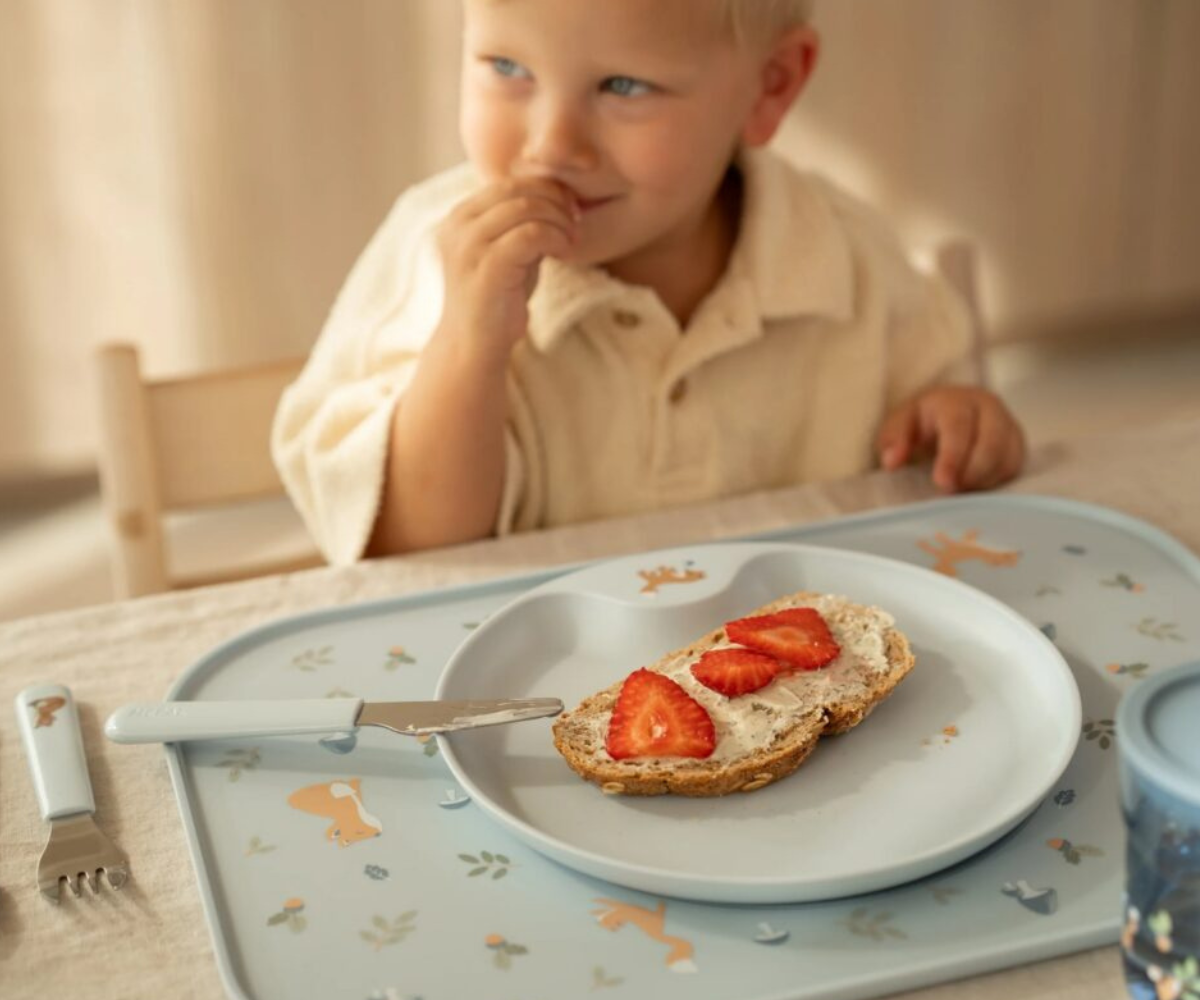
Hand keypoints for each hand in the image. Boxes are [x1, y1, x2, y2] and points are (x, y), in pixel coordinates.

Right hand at [435, 177, 579, 359]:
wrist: (474, 345)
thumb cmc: (496, 298)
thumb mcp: (508, 250)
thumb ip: (521, 222)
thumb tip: (558, 193)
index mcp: (460, 216)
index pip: (508, 182)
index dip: (545, 188)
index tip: (569, 209)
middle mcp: (458, 225)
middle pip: (517, 189)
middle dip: (555, 201)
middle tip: (575, 223)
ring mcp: (468, 246)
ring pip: (526, 208)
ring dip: (558, 220)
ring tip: (570, 240)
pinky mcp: (487, 268)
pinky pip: (530, 235)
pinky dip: (555, 238)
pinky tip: (562, 253)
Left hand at [876, 386, 1025, 492]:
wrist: (947, 413)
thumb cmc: (920, 422)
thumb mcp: (899, 426)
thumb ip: (892, 441)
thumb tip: (892, 462)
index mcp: (956, 400)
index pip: (959, 427)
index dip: (952, 457)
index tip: (942, 482)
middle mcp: (988, 407)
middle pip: (991, 442)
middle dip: (972, 472)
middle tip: (949, 492)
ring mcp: (1007, 424)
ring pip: (1006, 458)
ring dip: (982, 480)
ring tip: (958, 490)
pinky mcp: (1017, 443)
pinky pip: (1013, 467)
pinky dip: (994, 482)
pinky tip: (973, 487)